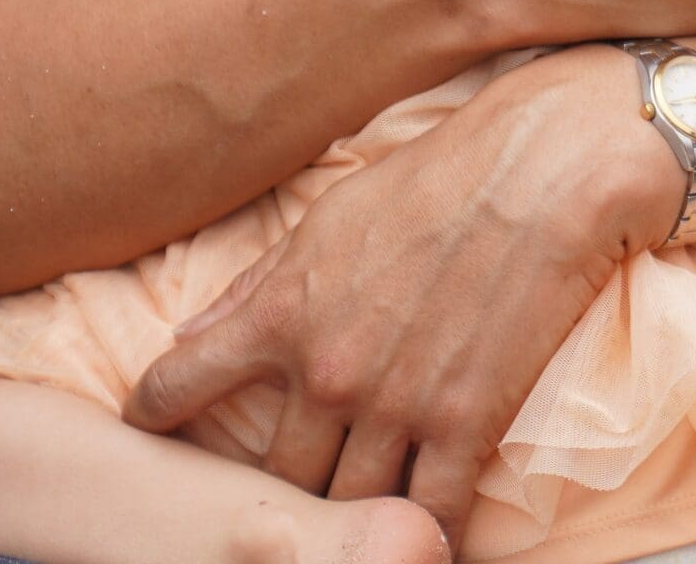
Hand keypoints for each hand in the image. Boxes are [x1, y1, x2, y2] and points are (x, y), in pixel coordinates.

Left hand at [126, 46, 677, 553]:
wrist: (544, 168)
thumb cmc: (437, 179)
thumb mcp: (331, 216)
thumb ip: (257, 284)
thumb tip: (189, 332)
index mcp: (283, 312)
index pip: (178, 382)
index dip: (153, 412)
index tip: (150, 426)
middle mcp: (327, 371)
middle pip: (272, 477)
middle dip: (273, 489)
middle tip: (282, 491)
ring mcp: (394, 406)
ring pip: (341, 511)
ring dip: (344, 520)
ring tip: (349, 525)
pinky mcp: (463, 427)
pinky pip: (426, 518)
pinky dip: (419, 536)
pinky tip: (415, 538)